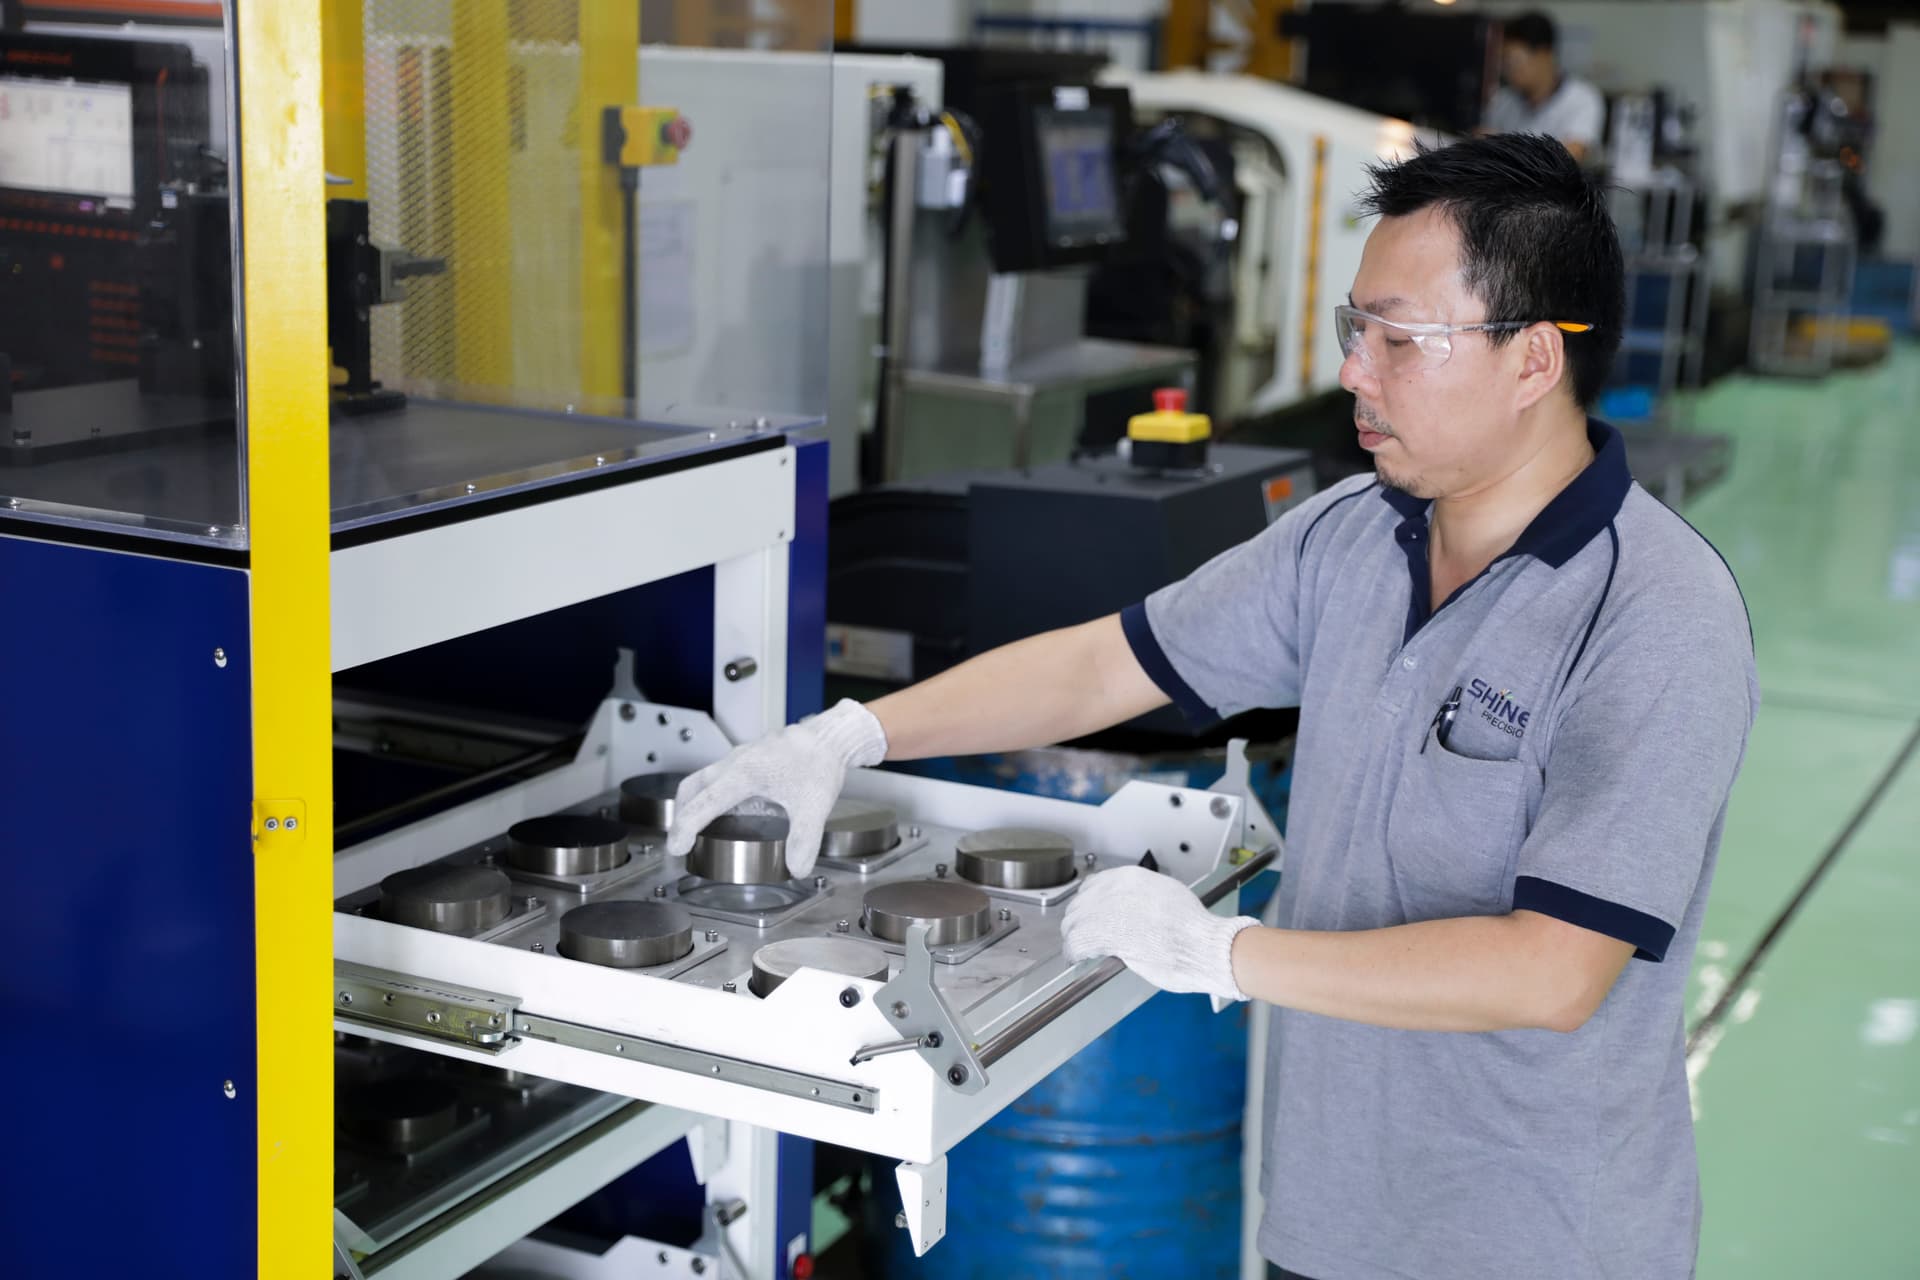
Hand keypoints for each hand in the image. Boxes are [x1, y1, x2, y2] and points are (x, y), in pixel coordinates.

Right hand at [666, 700, 887, 876]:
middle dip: (680, 815)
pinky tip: (723, 810)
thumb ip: (804, 839)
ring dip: (692, 803)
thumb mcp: (814, 806)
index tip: (676, 847)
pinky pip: (716, 775)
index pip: (704, 802)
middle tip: (678, 841)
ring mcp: (740, 757)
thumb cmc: (820, 762)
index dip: (686, 827)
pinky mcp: (747, 757)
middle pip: (692, 788)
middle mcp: (736, 762)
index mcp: (745, 773)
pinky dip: (708, 794)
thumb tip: (797, 867)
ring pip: (702, 778)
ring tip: (694, 828)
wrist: (830, 736)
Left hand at [1060, 865, 1258, 1001]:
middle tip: (1082, 937)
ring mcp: (1108, 910)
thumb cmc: (1194, 929)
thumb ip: (1140, 899)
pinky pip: (1076, 942)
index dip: (1089, 904)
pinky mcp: (1105, 934)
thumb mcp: (1166, 896)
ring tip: (1078, 949)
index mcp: (1131, 877)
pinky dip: (1073, 952)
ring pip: (1074, 922)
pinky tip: (1076, 959)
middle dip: (1079, 921)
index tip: (1089, 916)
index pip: (1093, 886)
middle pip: (1079, 903)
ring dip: (1074, 937)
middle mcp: (1115, 888)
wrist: (1205, 945)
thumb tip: (1128, 910)